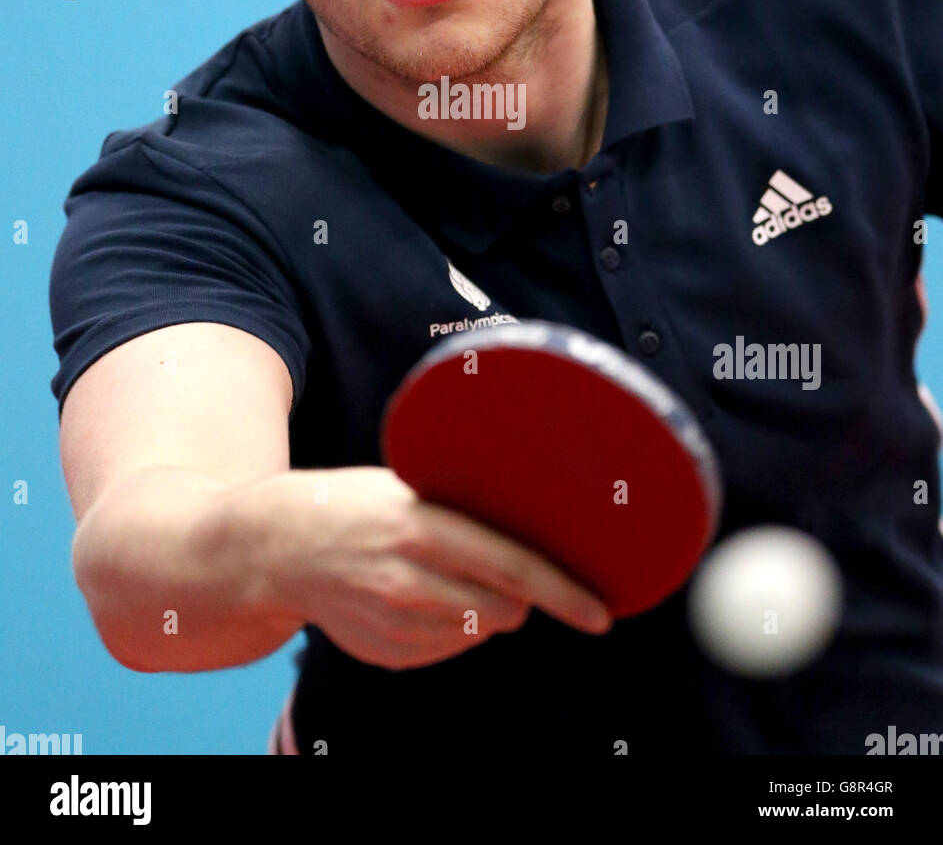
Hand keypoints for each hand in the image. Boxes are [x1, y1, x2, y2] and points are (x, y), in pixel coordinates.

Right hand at [258, 466, 613, 669]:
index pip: (512, 568)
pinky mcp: (387, 652)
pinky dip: (452, 627)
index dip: (563, 593)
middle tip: (501, 569)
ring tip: (444, 572)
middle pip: (503, 610)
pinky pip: (448, 648)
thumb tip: (535, 520)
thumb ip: (464, 509)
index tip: (599, 613)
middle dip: (519, 597)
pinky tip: (420, 594)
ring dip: (484, 610)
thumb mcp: (408, 488)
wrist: (281, 547)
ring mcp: (396, 624)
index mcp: (423, 528)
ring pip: (478, 631)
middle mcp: (410, 581)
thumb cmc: (356, 505)